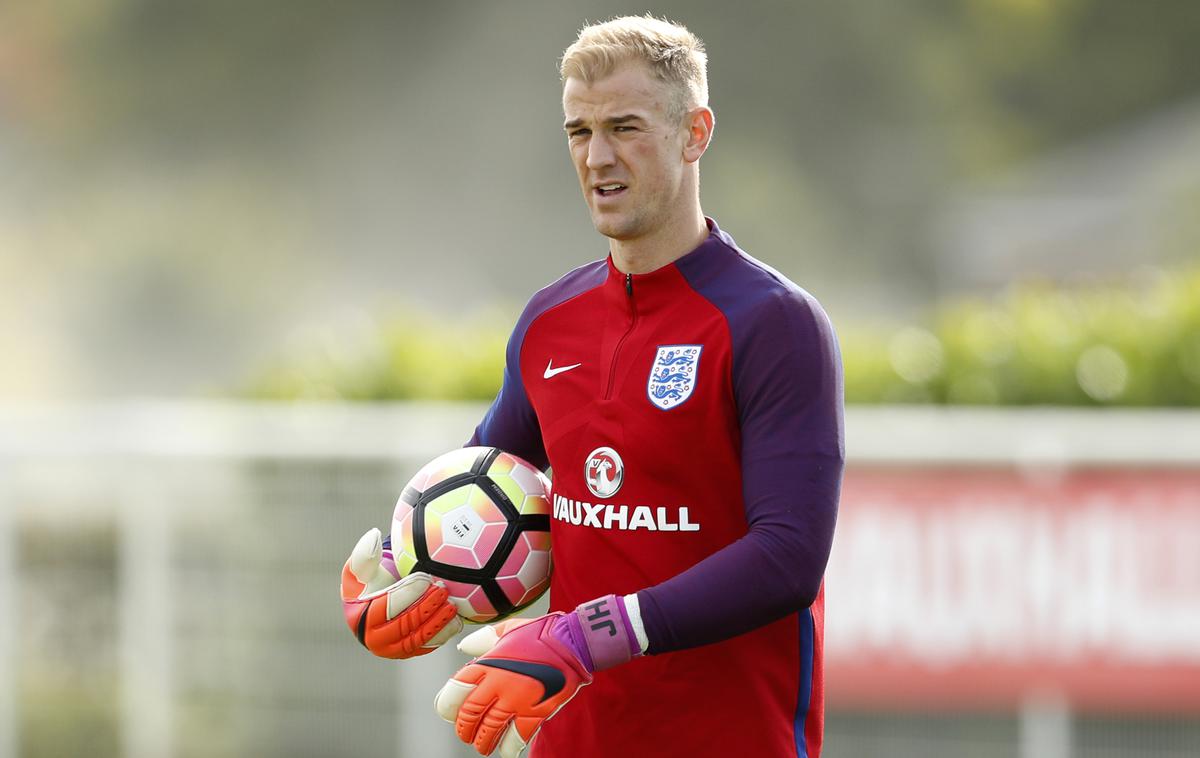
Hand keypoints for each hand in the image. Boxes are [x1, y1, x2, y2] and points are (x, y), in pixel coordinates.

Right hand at [340, 527, 461, 658]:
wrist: (382, 597)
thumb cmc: (372, 578)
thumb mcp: (364, 565)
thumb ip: (365, 552)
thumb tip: (372, 536)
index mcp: (360, 618)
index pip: (386, 608)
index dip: (407, 593)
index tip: (425, 578)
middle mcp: (374, 640)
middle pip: (403, 626)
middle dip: (425, 608)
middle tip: (443, 590)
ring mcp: (392, 650)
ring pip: (417, 639)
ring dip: (437, 623)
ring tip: (452, 605)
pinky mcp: (410, 652)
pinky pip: (427, 646)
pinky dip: (442, 635)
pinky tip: (456, 620)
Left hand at [434, 595, 640, 756]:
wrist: (574, 642)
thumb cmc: (541, 633)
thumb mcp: (509, 628)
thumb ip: (484, 639)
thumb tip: (465, 648)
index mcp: (489, 663)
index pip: (455, 690)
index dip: (447, 705)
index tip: (449, 711)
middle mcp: (499, 683)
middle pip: (469, 714)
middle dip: (464, 729)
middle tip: (465, 733)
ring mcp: (518, 700)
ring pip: (489, 730)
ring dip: (482, 742)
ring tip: (482, 745)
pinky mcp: (537, 712)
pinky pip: (517, 738)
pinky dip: (508, 747)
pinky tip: (506, 748)